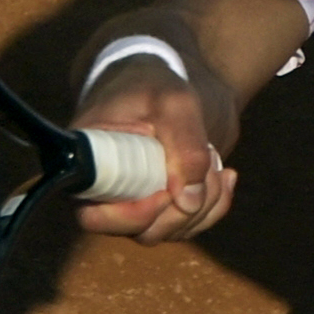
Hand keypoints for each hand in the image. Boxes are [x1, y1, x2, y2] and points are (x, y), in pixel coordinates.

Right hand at [74, 56, 233, 244]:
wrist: (161, 81)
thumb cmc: (154, 85)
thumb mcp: (174, 102)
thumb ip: (185, 144)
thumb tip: (189, 202)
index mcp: (88, 163)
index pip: (94, 216)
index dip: (134, 214)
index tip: (166, 190)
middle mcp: (104, 192)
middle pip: (142, 231)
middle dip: (184, 206)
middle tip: (206, 161)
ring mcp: (133, 203)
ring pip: (171, 230)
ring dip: (206, 201)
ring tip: (212, 155)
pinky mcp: (159, 207)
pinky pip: (190, 223)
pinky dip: (216, 203)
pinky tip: (225, 174)